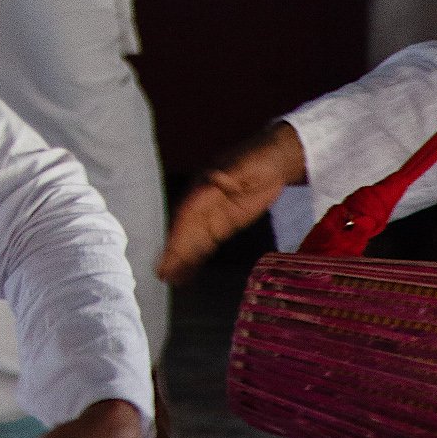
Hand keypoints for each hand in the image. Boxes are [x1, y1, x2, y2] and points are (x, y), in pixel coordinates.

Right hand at [158, 121, 306, 283]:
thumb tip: (213, 179)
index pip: (187, 214)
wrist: (274, 160)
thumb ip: (227, 174)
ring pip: (193, 241)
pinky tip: (187, 273)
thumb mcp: (242, 164)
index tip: (169, 250)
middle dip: (174, 252)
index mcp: (202, 187)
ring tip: (169, 279)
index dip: (177, 233)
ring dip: (181, 259)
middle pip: (185, 231)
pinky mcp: (223, 226)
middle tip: (161, 273)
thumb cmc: (257, 158)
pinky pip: (206, 244)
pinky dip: (196, 259)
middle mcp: (201, 203)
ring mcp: (212, 216)